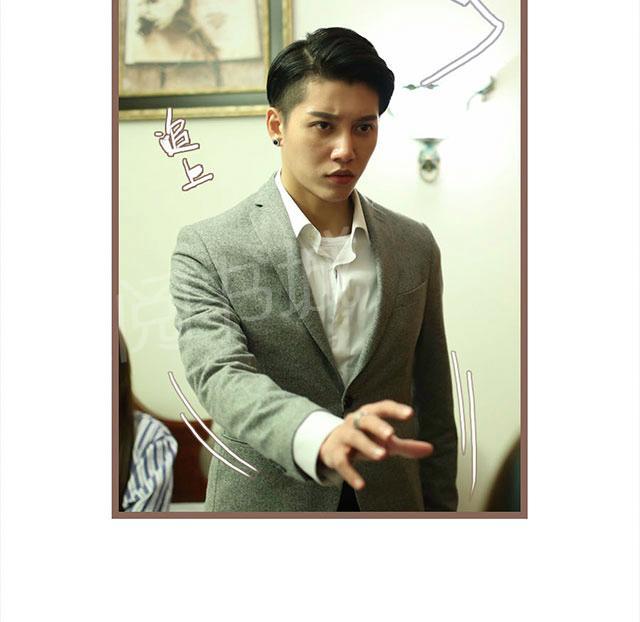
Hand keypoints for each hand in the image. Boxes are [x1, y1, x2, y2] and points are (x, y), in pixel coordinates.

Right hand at [318, 400, 433, 489]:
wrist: (332, 445)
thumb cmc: (365, 438)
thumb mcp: (385, 440)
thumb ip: (406, 445)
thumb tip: (430, 449)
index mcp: (369, 414)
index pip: (383, 407)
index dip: (395, 410)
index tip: (410, 413)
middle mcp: (355, 421)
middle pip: (367, 420)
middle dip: (378, 426)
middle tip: (391, 435)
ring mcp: (344, 436)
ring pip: (354, 438)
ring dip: (368, 446)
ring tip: (382, 455)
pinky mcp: (335, 454)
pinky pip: (342, 462)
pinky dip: (351, 473)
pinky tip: (361, 485)